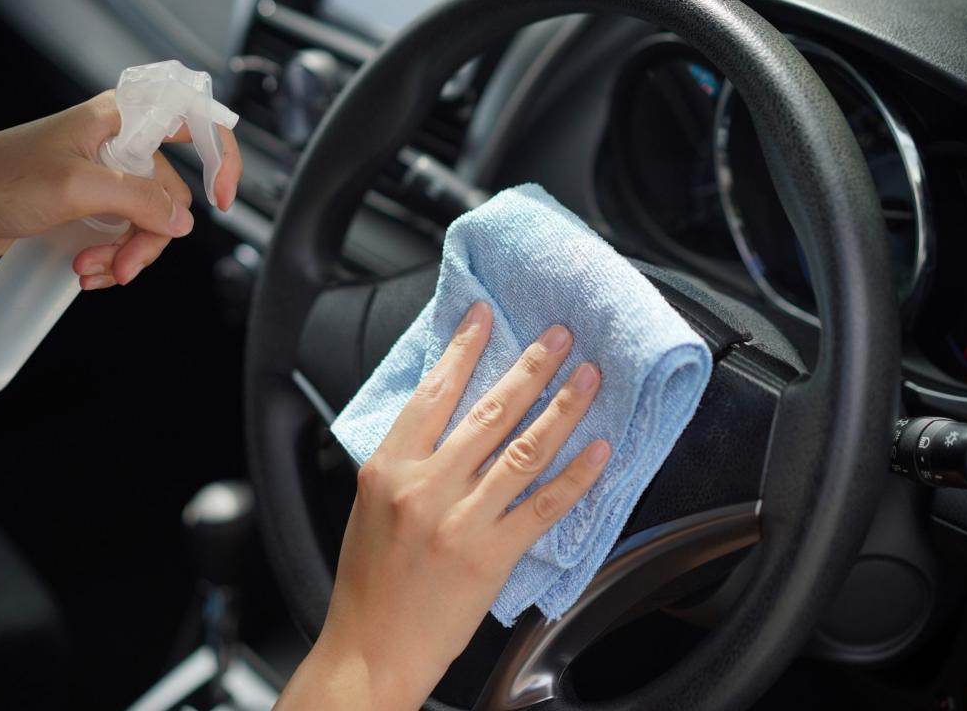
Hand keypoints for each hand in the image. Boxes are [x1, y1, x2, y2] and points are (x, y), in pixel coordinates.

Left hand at [0, 91, 242, 286]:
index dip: (220, 155)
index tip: (224, 198)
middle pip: (170, 193)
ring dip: (127, 254)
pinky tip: (87, 271)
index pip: (191, 118)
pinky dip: (113, 258)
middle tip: (121, 268)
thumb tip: (183, 221)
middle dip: (150, 238)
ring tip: (91, 271)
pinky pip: (123, 234)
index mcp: (118, 117)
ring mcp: (103, 175)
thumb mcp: (77, 188)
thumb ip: (139, 200)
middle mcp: (116, 141)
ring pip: (148, 221)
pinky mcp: (88, 205)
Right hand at [278, 303, 610, 709]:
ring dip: (563, 406)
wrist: (370, 649)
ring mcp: (461, 520)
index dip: (465, 348)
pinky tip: (599, 449)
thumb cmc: (368, 582)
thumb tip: (444, 418)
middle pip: (490, 411)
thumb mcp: (369, 505)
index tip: (487, 317)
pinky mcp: (491, 555)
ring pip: (524, 448)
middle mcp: (425, 487)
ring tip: (588, 376)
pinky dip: (577, 475)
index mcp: (388, 468)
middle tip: (559, 335)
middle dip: (531, 366)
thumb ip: (405, 461)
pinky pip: (545, 506)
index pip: (434, 392)